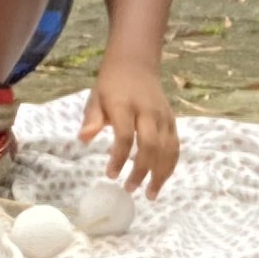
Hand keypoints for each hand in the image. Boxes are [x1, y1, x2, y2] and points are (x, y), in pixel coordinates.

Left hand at [81, 60, 179, 193]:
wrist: (136, 64)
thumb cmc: (111, 85)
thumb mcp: (95, 97)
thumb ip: (91, 119)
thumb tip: (84, 139)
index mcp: (125, 105)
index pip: (125, 135)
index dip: (119, 157)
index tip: (110, 175)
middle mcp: (148, 111)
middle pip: (150, 145)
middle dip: (142, 171)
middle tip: (130, 189)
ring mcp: (163, 116)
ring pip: (167, 148)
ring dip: (161, 173)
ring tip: (151, 193)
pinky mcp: (172, 120)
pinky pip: (175, 146)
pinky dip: (170, 165)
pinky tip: (162, 179)